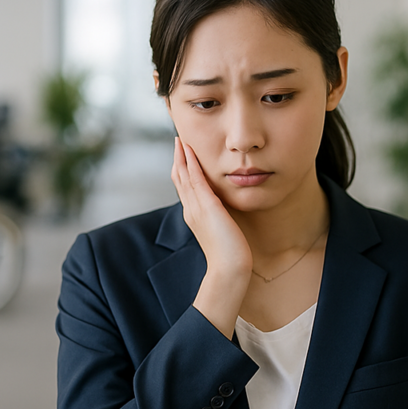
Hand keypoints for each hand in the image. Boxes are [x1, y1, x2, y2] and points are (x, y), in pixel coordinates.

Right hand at [171, 137, 250, 338]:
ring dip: (182, 156)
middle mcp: (191, 209)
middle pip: (179, 178)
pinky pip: (196, 180)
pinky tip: (190, 151)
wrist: (229, 268)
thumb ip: (218, 218)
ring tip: (181, 140)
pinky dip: (192, 164)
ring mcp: (196, 208)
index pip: (184, 186)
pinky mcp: (207, 207)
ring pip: (184, 176)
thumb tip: (223, 209)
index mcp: (193, 214)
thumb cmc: (230, 254)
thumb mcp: (222, 230)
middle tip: (177, 140)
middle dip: (178, 159)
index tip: (183, 154)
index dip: (182, 169)